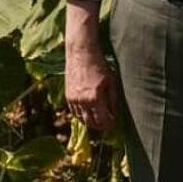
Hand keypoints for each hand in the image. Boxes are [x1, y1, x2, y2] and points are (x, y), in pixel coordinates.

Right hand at [64, 0, 119, 131]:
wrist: (81, 54)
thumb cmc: (100, 66)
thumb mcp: (111, 82)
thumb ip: (113, 100)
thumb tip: (115, 114)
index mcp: (95, 98)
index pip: (103, 120)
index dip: (110, 126)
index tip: (115, 127)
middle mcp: (82, 101)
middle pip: (91, 123)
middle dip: (100, 126)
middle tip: (108, 126)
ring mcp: (73, 99)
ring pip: (81, 119)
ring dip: (90, 122)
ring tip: (99, 121)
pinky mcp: (67, 96)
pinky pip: (74, 112)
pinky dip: (81, 116)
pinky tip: (88, 114)